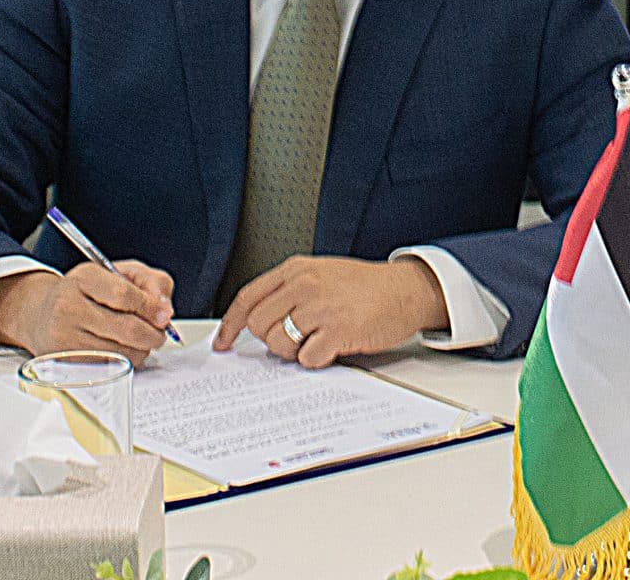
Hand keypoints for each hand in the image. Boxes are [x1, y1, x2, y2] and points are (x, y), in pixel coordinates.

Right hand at [0, 260, 174, 362]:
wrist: (43, 313)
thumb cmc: (85, 292)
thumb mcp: (117, 272)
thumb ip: (149, 282)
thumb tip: (164, 309)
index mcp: (84, 278)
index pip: (124, 294)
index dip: (150, 307)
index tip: (165, 314)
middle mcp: (69, 306)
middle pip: (125, 328)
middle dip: (152, 334)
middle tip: (160, 333)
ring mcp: (64, 336)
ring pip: (119, 352)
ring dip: (141, 350)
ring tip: (143, 341)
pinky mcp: (64, 361)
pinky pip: (107, 366)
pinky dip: (125, 361)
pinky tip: (126, 349)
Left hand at [213, 256, 450, 367]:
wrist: (406, 290)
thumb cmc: (366, 286)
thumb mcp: (323, 274)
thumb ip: (291, 291)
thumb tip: (260, 322)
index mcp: (297, 269)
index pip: (249, 297)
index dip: (231, 324)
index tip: (223, 342)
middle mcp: (305, 284)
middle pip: (259, 324)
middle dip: (270, 340)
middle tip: (293, 340)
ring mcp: (320, 306)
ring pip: (278, 343)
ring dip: (293, 352)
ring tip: (316, 341)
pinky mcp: (337, 330)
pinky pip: (306, 359)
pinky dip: (316, 360)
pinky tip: (332, 347)